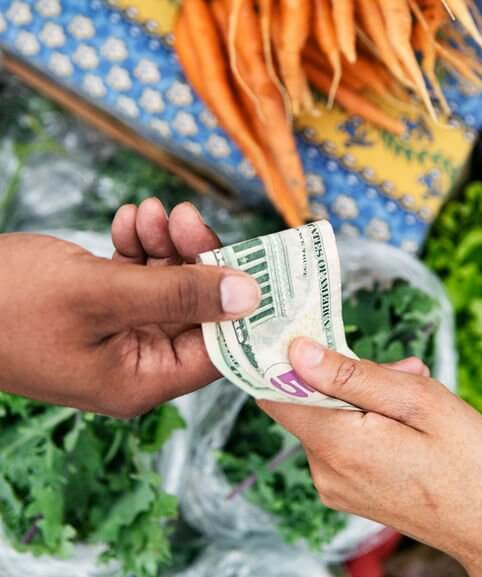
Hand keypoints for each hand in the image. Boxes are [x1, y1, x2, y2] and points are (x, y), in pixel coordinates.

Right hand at [0, 199, 259, 416]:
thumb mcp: (101, 295)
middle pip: (195, 310)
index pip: (216, 349)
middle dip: (192, 258)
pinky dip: (139, 247)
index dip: (237, 304)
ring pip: (168, 286)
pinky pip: (139, 277)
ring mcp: (119, 335)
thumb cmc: (6, 304)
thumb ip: (179, 295)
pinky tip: (128, 221)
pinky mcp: (102, 309)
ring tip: (149, 212)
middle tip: (183, 215)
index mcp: (141, 380)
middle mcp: (136, 364)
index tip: (249, 257)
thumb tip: (248, 297)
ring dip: (165, 244)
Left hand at [259, 338, 481, 576]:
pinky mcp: (345, 492)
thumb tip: (297, 352)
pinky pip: (339, 442)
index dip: (286, 362)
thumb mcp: (417, 401)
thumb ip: (350, 375)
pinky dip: (362, 423)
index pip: (276, 394)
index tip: (312, 338)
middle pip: (308, 403)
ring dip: (358, 399)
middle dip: (343, 377)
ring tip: (408, 397)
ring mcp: (333, 486)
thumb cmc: (467, 461)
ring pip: (327, 420)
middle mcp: (324, 470)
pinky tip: (401, 421)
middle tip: (398, 371)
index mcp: (337, 444)